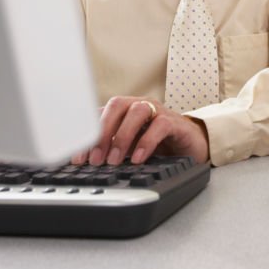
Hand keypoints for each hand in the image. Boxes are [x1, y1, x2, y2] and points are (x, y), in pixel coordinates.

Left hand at [73, 96, 209, 165]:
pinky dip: (147, 142)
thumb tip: (87, 162)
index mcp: (124, 110)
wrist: (191, 146)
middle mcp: (139, 106)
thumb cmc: (158, 145)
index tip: (78, 158)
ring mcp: (158, 112)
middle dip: (102, 132)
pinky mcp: (175, 123)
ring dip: (122, 136)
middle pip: (116, 105)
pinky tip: (139, 158)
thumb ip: (112, 149)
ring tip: (115, 161)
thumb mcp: (130, 148)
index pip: (100, 114)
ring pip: (137, 112)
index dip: (87, 135)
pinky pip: (160, 126)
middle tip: (96, 159)